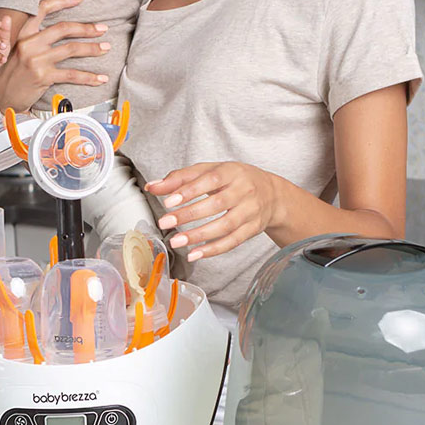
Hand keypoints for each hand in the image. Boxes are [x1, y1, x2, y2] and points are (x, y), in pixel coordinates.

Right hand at [0, 0, 111, 112]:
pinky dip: (89, 77)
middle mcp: (29, 44)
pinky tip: (101, 78)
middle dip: (87, 28)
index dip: (63, 0)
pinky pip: (72, 74)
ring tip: (106, 48)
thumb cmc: (12, 73)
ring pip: (71, 49)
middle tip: (103, 28)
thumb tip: (59, 30)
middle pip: (63, 28)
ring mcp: (36, 60)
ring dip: (92, 48)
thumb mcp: (17, 50)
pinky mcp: (43, 76)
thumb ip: (34, 38)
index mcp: (23, 34)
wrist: (1, 97)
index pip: (43, 9)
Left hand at [145, 162, 279, 260]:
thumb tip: (152, 186)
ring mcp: (250, 211)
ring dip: (198, 235)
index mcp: (232, 172)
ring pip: (225, 226)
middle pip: (216, 204)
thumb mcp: (210, 171)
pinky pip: (233, 241)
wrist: (271, 193)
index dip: (189, 191)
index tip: (168, 201)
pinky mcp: (252, 229)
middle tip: (165, 222)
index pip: (210, 180)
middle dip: (189, 215)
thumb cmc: (234, 180)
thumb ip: (181, 178)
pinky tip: (195, 253)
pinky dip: (213, 249)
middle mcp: (244, 191)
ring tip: (176, 241)